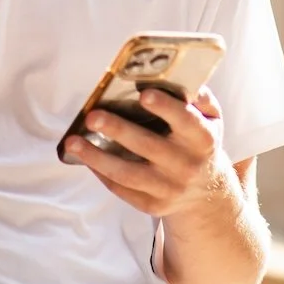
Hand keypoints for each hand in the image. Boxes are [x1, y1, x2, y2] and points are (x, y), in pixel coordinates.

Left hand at [62, 85, 231, 216]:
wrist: (206, 192)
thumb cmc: (199, 143)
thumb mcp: (210, 119)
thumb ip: (199, 97)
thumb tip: (175, 77)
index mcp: (202, 139)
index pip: (186, 122)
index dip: (166, 108)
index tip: (143, 94)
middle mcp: (186, 166)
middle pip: (149, 147)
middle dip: (118, 130)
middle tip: (93, 116)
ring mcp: (169, 189)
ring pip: (128, 174)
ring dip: (97, 157)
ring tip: (73, 142)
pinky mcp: (152, 206)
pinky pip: (122, 189)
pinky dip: (101, 173)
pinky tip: (84, 158)